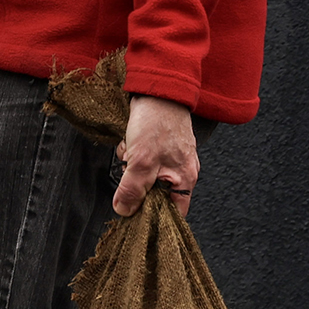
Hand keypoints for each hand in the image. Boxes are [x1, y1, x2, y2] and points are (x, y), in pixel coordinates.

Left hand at [114, 93, 198, 217]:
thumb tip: (124, 211)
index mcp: (184, 180)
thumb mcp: (141, 161)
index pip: (173, 214)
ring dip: (131, 168)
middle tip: (129, 171)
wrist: (158, 89)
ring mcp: (170, 159)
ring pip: (144, 177)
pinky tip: (129, 143)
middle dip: (136, 187)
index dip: (153, 219)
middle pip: (154, 196)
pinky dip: (132, 154)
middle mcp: (181, 172)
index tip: (134, 217)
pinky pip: (141, 161)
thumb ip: (132, 190)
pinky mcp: (159, 147)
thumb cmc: (157, 122)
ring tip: (130, 151)